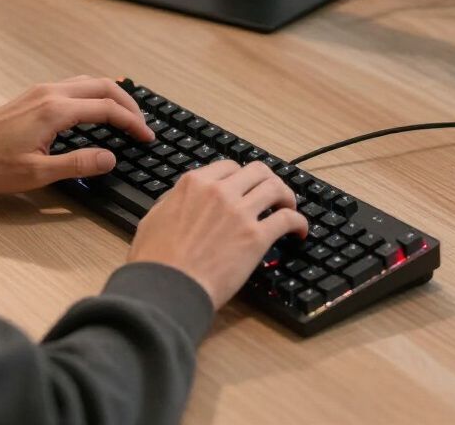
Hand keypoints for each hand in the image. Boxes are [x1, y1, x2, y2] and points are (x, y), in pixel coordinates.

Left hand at [0, 76, 153, 193]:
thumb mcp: (37, 173)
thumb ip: (78, 164)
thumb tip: (110, 158)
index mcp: (55, 110)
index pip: (107, 108)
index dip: (131, 122)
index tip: (146, 137)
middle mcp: (51, 93)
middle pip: (103, 86)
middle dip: (129, 103)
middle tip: (143, 125)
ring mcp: (42, 90)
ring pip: (89, 81)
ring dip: (112, 95)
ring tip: (127, 115)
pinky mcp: (35, 94)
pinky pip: (75, 84)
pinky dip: (96, 92)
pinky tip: (97, 106)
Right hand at [127, 160, 308, 309]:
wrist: (166, 288)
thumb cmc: (154, 261)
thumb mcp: (154, 217)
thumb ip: (173, 201)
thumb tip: (183, 198)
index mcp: (195, 183)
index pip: (229, 166)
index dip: (242, 177)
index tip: (247, 187)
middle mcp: (220, 191)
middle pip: (257, 171)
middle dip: (268, 180)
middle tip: (272, 195)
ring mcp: (240, 212)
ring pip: (276, 188)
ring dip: (286, 196)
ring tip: (289, 208)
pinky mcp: (256, 237)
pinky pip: (287, 219)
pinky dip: (298, 222)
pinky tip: (299, 231)